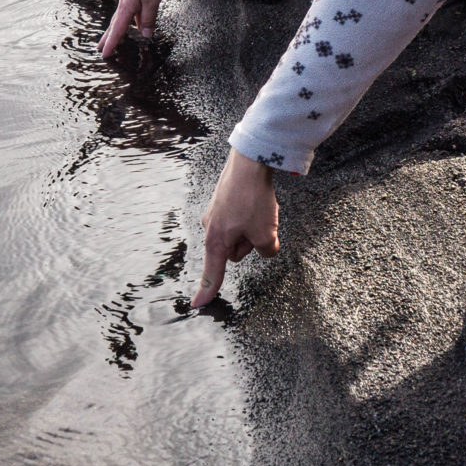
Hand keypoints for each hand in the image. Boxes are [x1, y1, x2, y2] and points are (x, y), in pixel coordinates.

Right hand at [100, 0, 165, 55]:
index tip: (105, 54)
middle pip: (114, 26)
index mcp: (126, 8)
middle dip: (107, 39)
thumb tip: (145, 34)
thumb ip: (148, 19)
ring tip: (111, 41)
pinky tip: (132, 27)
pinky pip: (128, 14)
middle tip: (100, 50)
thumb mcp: (152, 1)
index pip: (117, 30)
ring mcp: (127, 1)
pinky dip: (126, 22)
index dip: (111, 43)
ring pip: (119, 20)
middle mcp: (124, 5)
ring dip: (115, 32)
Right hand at [192, 149, 279, 307]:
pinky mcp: (224, 199)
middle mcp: (211, 226)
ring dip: (253, 228)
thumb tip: (266, 248)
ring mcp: (216, 211)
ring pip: (239, 233)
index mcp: (216, 239)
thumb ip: (267, 251)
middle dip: (250, 243)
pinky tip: (259, 202)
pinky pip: (240, 217)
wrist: (250, 160)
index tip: (198, 305)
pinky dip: (252, 214)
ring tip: (262, 210)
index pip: (212, 272)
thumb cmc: (252, 197)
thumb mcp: (266, 234)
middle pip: (234, 251)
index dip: (207, 290)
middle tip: (261, 226)